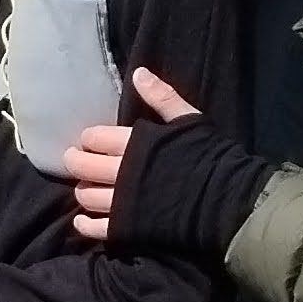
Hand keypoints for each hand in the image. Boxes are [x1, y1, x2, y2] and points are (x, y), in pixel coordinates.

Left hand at [59, 67, 197, 245]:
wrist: (228, 201)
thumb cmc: (210, 157)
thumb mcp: (189, 120)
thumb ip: (162, 97)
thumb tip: (138, 73)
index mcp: (135, 143)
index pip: (95, 138)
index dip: (89, 139)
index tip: (89, 141)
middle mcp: (122, 172)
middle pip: (84, 167)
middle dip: (75, 161)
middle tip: (74, 160)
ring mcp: (123, 203)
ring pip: (87, 196)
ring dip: (81, 190)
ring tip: (84, 187)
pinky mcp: (127, 228)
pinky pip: (97, 228)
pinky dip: (85, 224)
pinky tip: (82, 220)